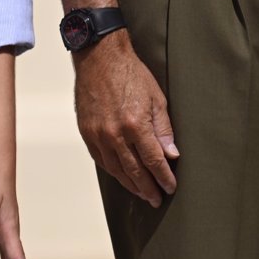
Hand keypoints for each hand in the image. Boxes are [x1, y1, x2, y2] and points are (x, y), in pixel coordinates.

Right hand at [74, 33, 178, 206]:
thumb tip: (171, 155)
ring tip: (142, 193)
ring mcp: (98, 135)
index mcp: (136, 125)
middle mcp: (115, 134)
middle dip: (148, 188)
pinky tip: (122, 177)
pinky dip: (114, 172)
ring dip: (131, 184)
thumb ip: (164, 129)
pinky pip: (101, 160)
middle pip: (135, 171)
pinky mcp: (87, 133)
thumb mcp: (157, 98)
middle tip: (156, 199)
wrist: (100, 59)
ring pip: (116, 170)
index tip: (170, 188)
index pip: (154, 161)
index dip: (163, 177)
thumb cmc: (131, 74)